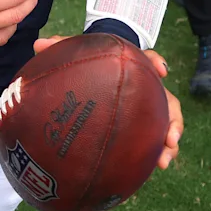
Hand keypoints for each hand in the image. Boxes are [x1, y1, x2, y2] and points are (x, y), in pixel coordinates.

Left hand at [34, 36, 181, 169]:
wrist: (94, 73)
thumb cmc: (88, 61)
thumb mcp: (75, 52)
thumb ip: (59, 46)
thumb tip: (38, 45)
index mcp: (133, 65)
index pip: (148, 60)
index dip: (156, 62)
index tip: (160, 69)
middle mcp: (146, 87)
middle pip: (168, 100)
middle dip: (172, 119)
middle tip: (169, 137)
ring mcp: (148, 107)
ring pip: (167, 122)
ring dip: (169, 140)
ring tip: (163, 160)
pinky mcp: (143, 124)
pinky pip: (156, 138)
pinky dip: (159, 151)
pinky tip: (156, 166)